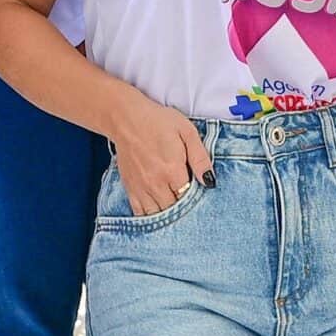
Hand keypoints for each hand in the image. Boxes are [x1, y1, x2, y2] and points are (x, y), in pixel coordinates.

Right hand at [107, 92, 212, 216]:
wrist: (126, 118)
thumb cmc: (158, 121)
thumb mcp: (186, 131)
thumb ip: (200, 157)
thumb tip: (209, 181)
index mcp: (172, 170)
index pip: (190, 198)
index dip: (197, 199)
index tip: (200, 194)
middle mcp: (156, 183)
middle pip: (174, 210)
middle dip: (184, 209)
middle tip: (189, 202)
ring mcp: (141, 188)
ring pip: (157, 215)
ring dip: (168, 214)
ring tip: (175, 207)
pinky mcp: (130, 188)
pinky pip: (140, 213)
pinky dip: (150, 216)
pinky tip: (158, 211)